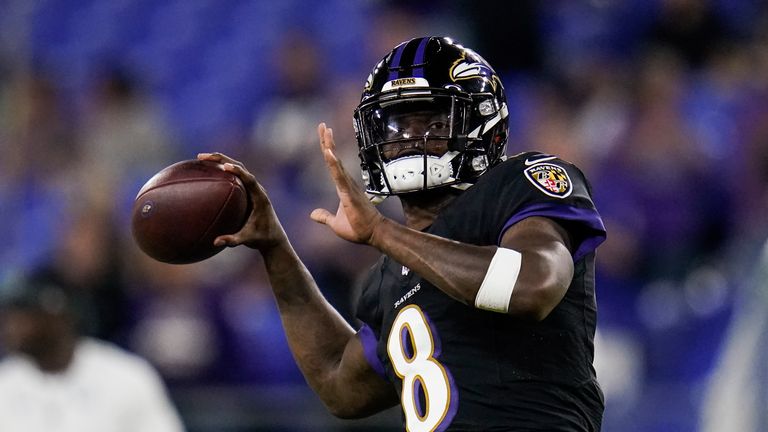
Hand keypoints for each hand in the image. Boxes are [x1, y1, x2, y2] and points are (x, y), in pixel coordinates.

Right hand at [197, 152, 287, 250]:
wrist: (274, 238)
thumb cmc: (262, 238)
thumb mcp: (248, 240)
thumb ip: (233, 241)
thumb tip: (215, 242)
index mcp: (260, 197)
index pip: (249, 179)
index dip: (238, 171)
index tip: (224, 166)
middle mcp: (256, 189)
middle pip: (240, 167)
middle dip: (221, 159)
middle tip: (202, 157)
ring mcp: (252, 189)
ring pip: (236, 169)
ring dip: (220, 161)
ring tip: (201, 159)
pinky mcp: (247, 191)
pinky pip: (234, 177)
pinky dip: (221, 172)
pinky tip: (205, 173)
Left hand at [310, 123, 386, 244]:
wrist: (373, 234)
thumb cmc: (357, 228)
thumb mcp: (335, 224)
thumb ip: (324, 216)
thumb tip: (312, 214)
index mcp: (341, 187)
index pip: (332, 164)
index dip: (327, 148)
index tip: (324, 132)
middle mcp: (345, 183)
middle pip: (333, 158)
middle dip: (327, 140)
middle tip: (322, 124)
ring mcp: (347, 186)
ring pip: (336, 163)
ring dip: (329, 146)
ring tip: (325, 130)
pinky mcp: (348, 193)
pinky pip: (339, 175)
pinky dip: (333, 163)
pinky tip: (328, 152)